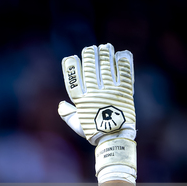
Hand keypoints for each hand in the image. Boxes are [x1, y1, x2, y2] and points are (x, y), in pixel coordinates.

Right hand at [58, 43, 136, 183]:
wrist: (114, 138)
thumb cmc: (95, 132)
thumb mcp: (78, 125)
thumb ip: (68, 115)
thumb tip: (61, 105)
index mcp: (82, 102)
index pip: (74, 81)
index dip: (71, 68)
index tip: (70, 58)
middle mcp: (95, 94)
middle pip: (90, 70)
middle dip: (90, 56)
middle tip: (91, 49)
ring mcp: (110, 91)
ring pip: (106, 68)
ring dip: (105, 55)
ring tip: (105, 47)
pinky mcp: (124, 91)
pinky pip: (124, 73)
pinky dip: (122, 62)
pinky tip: (121, 55)